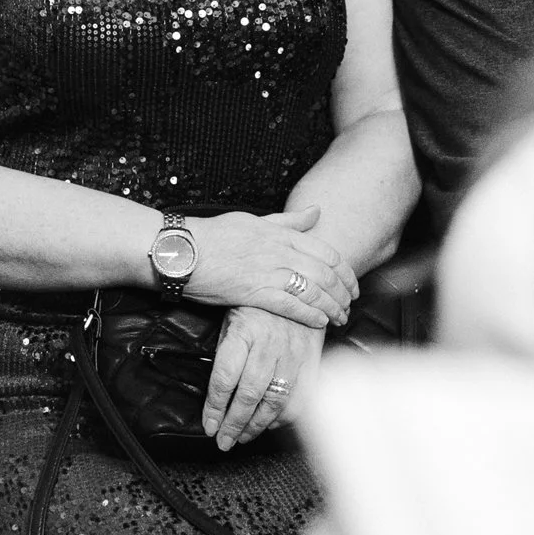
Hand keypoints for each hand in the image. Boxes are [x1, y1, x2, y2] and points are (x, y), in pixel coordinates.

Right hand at [183, 207, 356, 325]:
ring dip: (332, 307)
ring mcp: (268, 272)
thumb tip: (317, 211)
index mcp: (280, 233)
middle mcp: (279, 251)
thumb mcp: (254, 220)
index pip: (326, 252)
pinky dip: (310, 315)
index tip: (351, 284)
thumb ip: (288, 220)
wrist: (182, 251)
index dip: (345, 271)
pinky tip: (320, 322)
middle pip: (325, 273)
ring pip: (313, 291)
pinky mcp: (254, 293)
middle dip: (344, 293)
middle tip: (350, 305)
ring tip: (340, 318)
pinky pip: (291, 306)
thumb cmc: (214, 235)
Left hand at [200, 305, 322, 449]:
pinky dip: (284, 417)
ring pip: (275, 401)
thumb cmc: (257, 305)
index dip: (215, 407)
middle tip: (224, 441)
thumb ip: (225, 352)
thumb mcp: (232, 318)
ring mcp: (293, 354)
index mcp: (244, 331)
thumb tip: (214, 394)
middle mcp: (269, 344)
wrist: (298, 287)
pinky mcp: (311, 361)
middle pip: (250, 395)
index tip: (209, 425)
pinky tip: (270, 423)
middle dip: (234, 424)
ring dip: (257, 425)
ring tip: (242, 437)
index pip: (225, 377)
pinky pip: (300, 398)